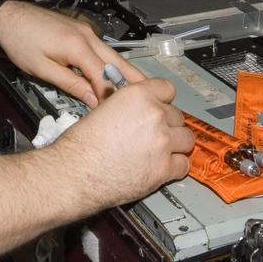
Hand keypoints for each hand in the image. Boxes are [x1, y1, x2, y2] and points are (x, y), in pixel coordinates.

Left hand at [0, 1, 146, 106]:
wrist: (7, 16)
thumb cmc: (20, 41)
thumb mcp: (42, 69)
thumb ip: (70, 84)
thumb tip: (92, 100)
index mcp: (78, 46)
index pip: (104, 76)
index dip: (112, 96)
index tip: (119, 112)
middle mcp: (88, 36)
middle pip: (118, 62)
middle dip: (135, 81)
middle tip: (153, 96)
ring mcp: (86, 31)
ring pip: (113, 55)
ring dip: (126, 72)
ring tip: (141, 89)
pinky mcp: (81, 31)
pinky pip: (103, 50)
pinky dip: (112, 64)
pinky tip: (116, 75)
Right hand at [50, 78, 193, 206]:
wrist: (75, 172)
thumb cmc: (81, 145)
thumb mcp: (102, 109)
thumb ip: (126, 105)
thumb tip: (135, 108)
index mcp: (137, 96)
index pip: (167, 89)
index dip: (163, 100)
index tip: (162, 107)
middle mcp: (154, 115)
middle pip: (178, 116)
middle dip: (168, 125)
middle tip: (154, 134)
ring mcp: (162, 142)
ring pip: (186, 139)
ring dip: (176, 145)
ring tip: (161, 150)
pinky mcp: (164, 168)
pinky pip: (183, 165)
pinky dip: (175, 167)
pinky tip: (162, 167)